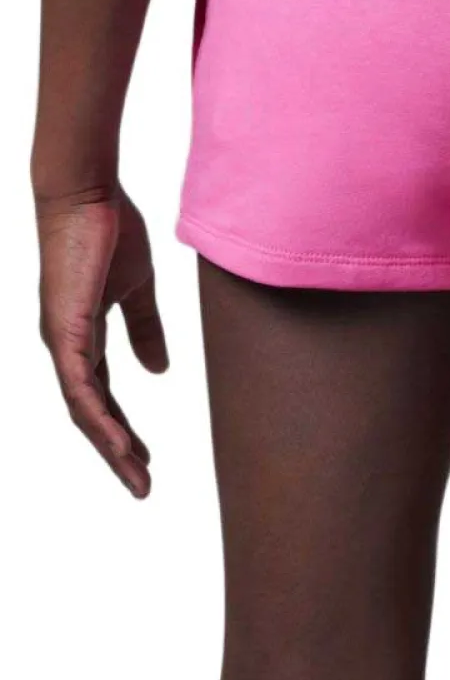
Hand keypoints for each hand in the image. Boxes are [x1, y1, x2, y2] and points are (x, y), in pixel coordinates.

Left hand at [36, 186, 168, 497]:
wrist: (85, 195)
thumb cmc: (108, 232)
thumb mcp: (137, 288)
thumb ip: (145, 328)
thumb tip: (158, 370)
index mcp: (82, 337)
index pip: (103, 396)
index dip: (123, 428)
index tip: (146, 458)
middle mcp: (65, 348)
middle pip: (91, 413)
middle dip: (117, 451)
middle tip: (142, 485)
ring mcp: (61, 342)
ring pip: (84, 409)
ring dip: (110, 445)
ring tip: (135, 474)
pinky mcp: (64, 331)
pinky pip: (80, 386)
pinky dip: (99, 417)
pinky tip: (118, 441)